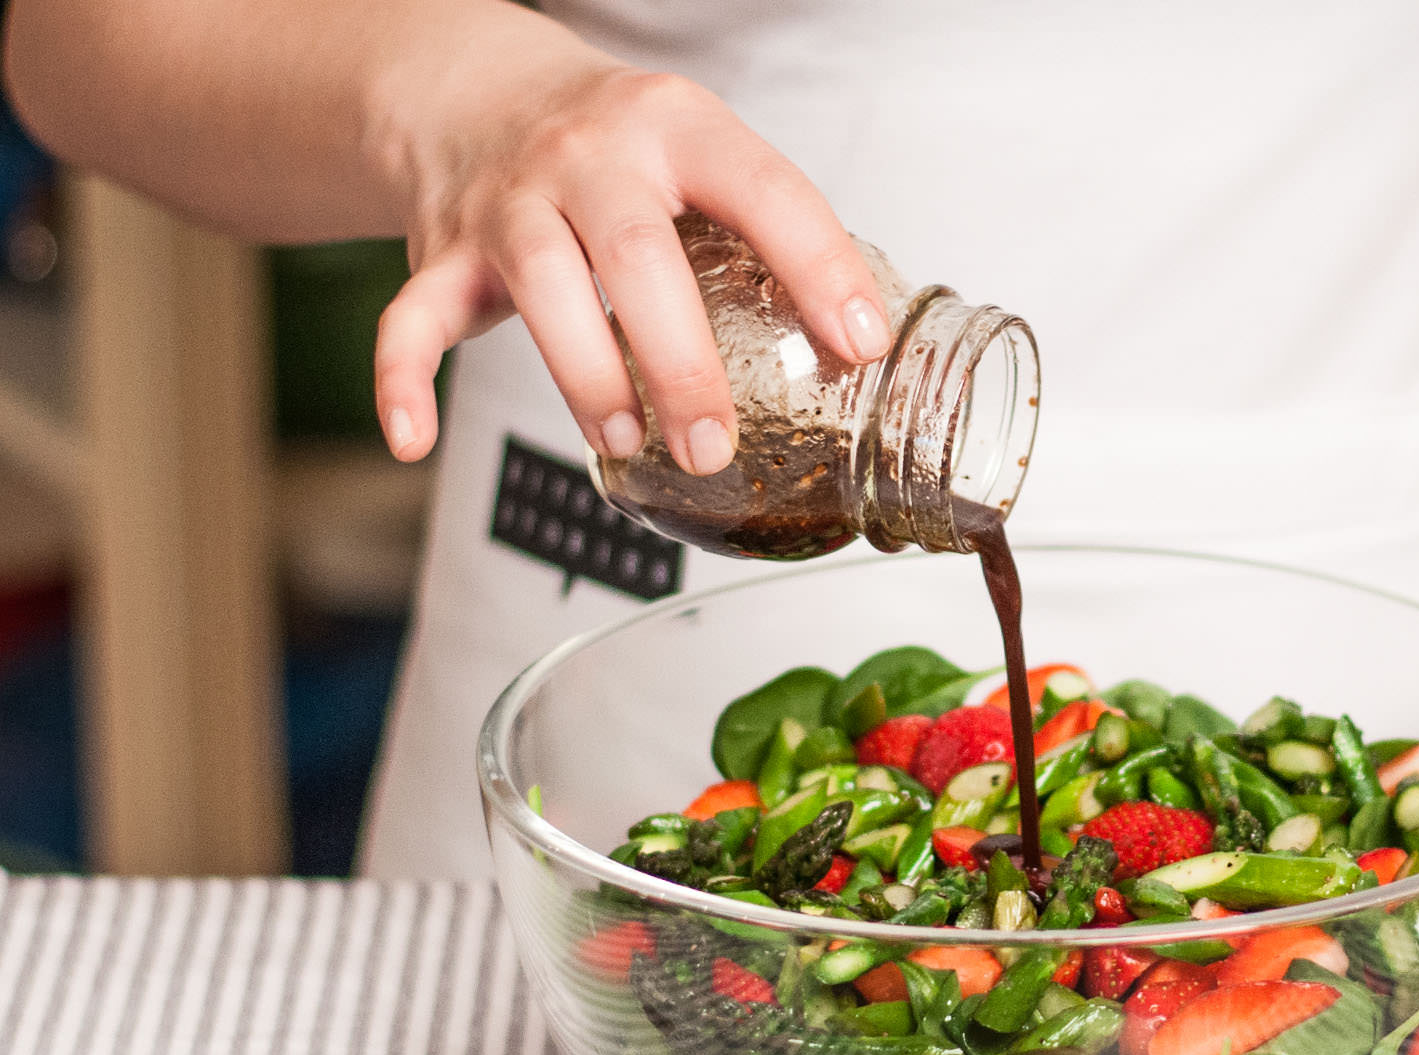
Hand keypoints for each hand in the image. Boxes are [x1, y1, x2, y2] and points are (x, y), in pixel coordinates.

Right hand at [371, 34, 890, 470]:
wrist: (475, 88)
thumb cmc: (618, 149)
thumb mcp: (702, 154)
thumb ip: (767, 236)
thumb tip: (860, 344)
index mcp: (677, 128)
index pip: (761, 189)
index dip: (818, 265)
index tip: (859, 346)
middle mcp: (589, 156)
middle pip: (636, 252)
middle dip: (678, 358)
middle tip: (714, 444)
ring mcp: (510, 202)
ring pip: (541, 284)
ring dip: (584, 376)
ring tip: (625, 445)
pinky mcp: (444, 250)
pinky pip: (410, 315)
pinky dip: (401, 379)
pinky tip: (414, 440)